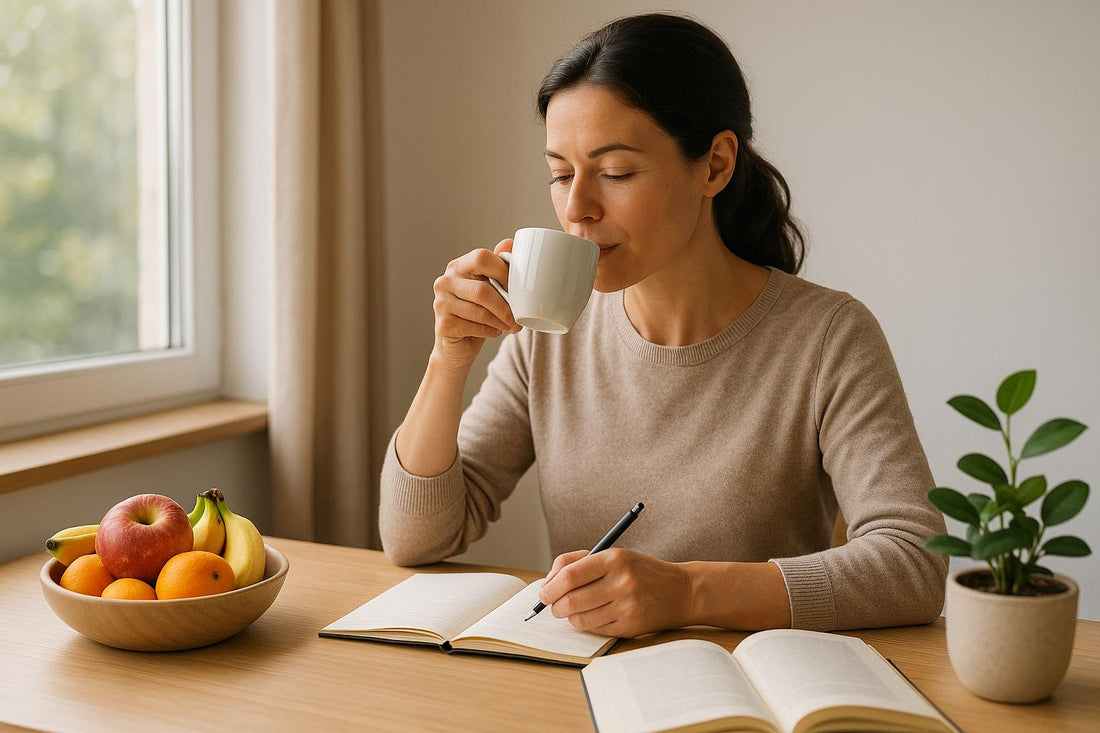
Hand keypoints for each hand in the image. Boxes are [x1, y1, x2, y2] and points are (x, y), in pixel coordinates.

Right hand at [431, 239, 520, 372]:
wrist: (457, 347)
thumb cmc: (478, 315)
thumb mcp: (490, 288)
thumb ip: (498, 266)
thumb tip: (510, 241)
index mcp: (459, 266)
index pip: (481, 257)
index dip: (504, 272)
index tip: (518, 289)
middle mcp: (445, 281)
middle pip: (483, 290)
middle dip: (506, 307)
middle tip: (519, 319)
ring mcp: (441, 302)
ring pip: (480, 311)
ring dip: (501, 321)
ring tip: (511, 327)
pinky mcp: (443, 324)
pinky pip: (475, 326)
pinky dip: (490, 331)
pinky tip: (494, 332)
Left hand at [537, 548, 692, 637]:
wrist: (682, 591)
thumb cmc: (641, 571)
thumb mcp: (613, 555)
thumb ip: (577, 562)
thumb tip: (547, 582)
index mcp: (614, 559)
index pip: (570, 575)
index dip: (550, 587)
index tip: (544, 593)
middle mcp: (621, 582)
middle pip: (570, 600)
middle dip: (554, 606)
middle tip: (553, 605)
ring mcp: (627, 607)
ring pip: (579, 619)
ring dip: (570, 617)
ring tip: (575, 609)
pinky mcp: (630, 627)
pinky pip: (595, 630)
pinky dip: (588, 624)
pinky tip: (596, 615)